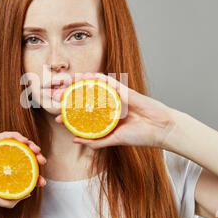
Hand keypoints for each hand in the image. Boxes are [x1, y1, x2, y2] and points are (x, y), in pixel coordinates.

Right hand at [0, 132, 46, 207]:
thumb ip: (8, 200)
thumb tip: (28, 195)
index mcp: (0, 176)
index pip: (22, 174)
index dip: (35, 176)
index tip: (42, 182)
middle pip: (23, 158)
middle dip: (36, 158)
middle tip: (42, 162)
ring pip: (17, 145)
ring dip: (30, 145)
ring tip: (37, 150)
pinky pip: (4, 136)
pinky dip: (16, 136)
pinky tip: (24, 140)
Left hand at [54, 72, 177, 149]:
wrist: (160, 129)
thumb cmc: (141, 136)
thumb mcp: (115, 140)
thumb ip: (96, 140)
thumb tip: (76, 141)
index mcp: (106, 118)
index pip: (84, 115)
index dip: (70, 115)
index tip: (58, 119)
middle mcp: (108, 106)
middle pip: (86, 99)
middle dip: (70, 98)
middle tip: (56, 99)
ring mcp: (115, 97)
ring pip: (94, 88)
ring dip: (79, 84)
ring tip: (66, 84)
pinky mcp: (123, 90)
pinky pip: (108, 81)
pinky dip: (96, 78)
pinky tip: (85, 76)